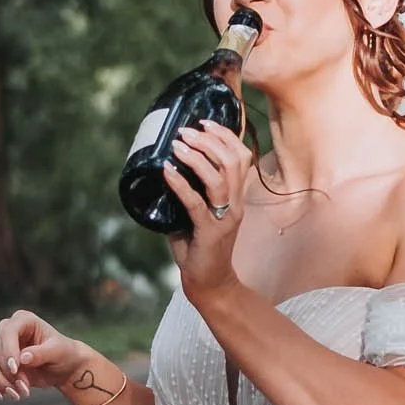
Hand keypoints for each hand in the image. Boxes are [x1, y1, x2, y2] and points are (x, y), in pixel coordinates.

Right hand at [0, 309, 90, 400]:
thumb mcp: (57, 352)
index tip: (15, 369)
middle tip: (25, 388)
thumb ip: (41, 353)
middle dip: (8, 372)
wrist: (63, 368)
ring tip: (18, 395)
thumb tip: (23, 357)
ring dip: (1, 382)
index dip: (8, 350)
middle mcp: (7, 331)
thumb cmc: (63, 354)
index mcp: (23, 320)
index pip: (8, 332)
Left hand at [164, 120, 252, 302]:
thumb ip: (188, 192)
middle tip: (186, 131)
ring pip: (219, 179)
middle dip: (210, 140)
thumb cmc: (201, 247)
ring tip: (178, 145)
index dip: (225, 135)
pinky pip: (196, 203)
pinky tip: (168, 171)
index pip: (241, 156)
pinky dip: (181, 184)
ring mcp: (224, 218)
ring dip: (197, 158)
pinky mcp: (209, 232)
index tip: (204, 122)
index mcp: (236, 196)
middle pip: (233, 161)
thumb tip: (163, 168)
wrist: (210, 282)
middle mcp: (235, 203)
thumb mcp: (198, 213)